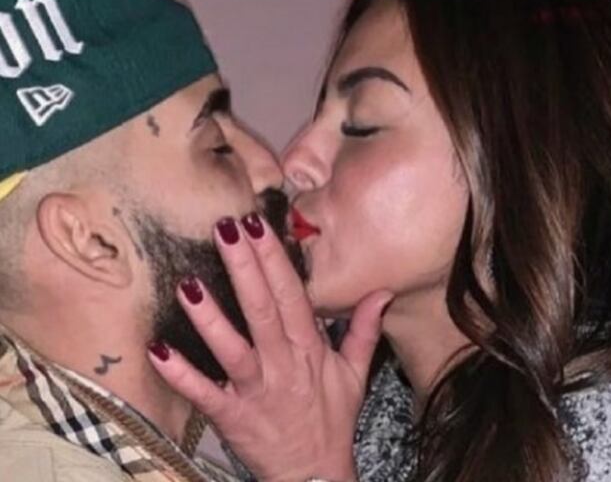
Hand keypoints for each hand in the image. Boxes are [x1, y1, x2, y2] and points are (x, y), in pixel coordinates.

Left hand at [148, 213, 391, 481]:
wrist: (315, 476)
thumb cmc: (332, 419)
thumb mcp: (355, 373)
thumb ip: (364, 329)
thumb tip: (382, 291)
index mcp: (310, 348)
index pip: (291, 295)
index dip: (274, 259)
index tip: (257, 224)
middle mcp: (283, 364)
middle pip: (262, 311)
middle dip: (244, 268)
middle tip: (225, 228)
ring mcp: (256, 391)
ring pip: (233, 349)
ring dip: (210, 318)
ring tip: (188, 283)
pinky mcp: (233, 417)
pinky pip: (204, 395)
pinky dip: (182, 375)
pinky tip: (157, 350)